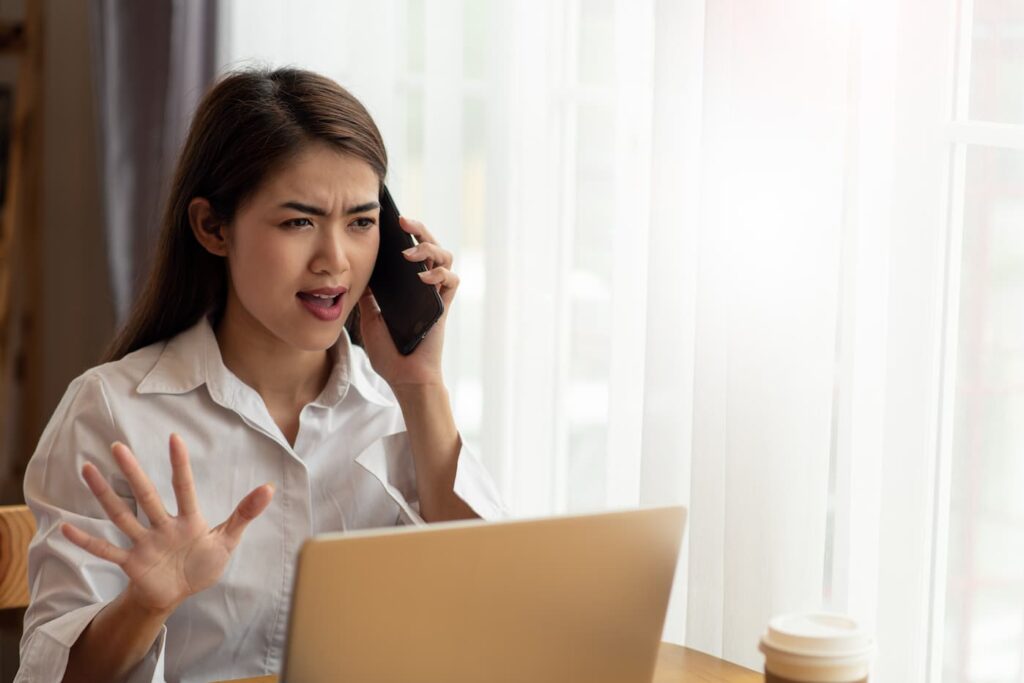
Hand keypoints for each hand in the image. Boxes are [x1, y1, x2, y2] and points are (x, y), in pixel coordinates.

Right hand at [61, 434, 273, 613]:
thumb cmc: (201, 563)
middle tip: (118, 446)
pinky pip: (107, 550)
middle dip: (133, 472)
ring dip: (104, 496)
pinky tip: (66, 529)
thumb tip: (269, 487)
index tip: (174, 437)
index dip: (180, 464)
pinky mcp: (132, 563)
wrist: (177, 594)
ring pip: (122, 516)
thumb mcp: (227, 541)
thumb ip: (244, 514)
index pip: (184, 487)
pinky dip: (88, 542)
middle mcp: (162, 526)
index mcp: (188, 520)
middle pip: (146, 496)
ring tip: (87, 470)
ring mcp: (144, 543)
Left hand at [358, 216, 456, 387]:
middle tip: (402, 222)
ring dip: (429, 248)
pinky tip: (423, 278)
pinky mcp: (445, 306)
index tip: (389, 220)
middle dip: (419, 230)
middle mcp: (425, 285)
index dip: (404, 234)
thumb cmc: (389, 351)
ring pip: (445, 256)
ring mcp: (436, 294)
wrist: (404, 376)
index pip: (410, 250)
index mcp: (408, 285)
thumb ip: (369, 294)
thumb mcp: (370, 317)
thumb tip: (357, 270)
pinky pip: (451, 280)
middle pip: (431, 245)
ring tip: (409, 252)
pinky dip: (439, 274)